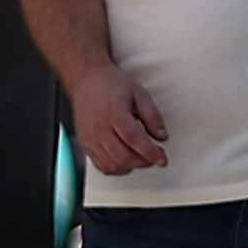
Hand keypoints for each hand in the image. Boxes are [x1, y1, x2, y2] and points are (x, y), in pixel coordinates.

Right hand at [67, 64, 167, 178]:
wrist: (87, 80)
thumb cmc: (113, 84)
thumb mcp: (139, 93)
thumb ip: (152, 116)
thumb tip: (162, 137)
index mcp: (114, 113)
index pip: (134, 140)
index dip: (150, 153)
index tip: (163, 159)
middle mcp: (99, 128)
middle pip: (123, 157)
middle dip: (143, 162)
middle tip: (155, 158)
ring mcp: (90, 138)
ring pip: (112, 165)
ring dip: (131, 167)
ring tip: (141, 158)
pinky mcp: (85, 144)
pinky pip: (101, 166)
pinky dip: (116, 168)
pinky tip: (126, 160)